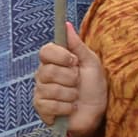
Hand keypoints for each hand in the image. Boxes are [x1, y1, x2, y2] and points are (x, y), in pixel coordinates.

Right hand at [32, 22, 109, 136]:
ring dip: (70, 95)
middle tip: (77, 83)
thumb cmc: (93, 86)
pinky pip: (50, 105)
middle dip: (70, 78)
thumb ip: (77, 45)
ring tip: (75, 97)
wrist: (97, 111)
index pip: (45, 51)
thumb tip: (67, 25)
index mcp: (53, 61)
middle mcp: (43, 75)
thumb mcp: (90, 62)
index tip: (74, 61)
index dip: (60, 56)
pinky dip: (66, 108)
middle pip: (49, 71)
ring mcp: (40, 92)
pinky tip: (70, 108)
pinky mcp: (41, 109)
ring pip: (51, 89)